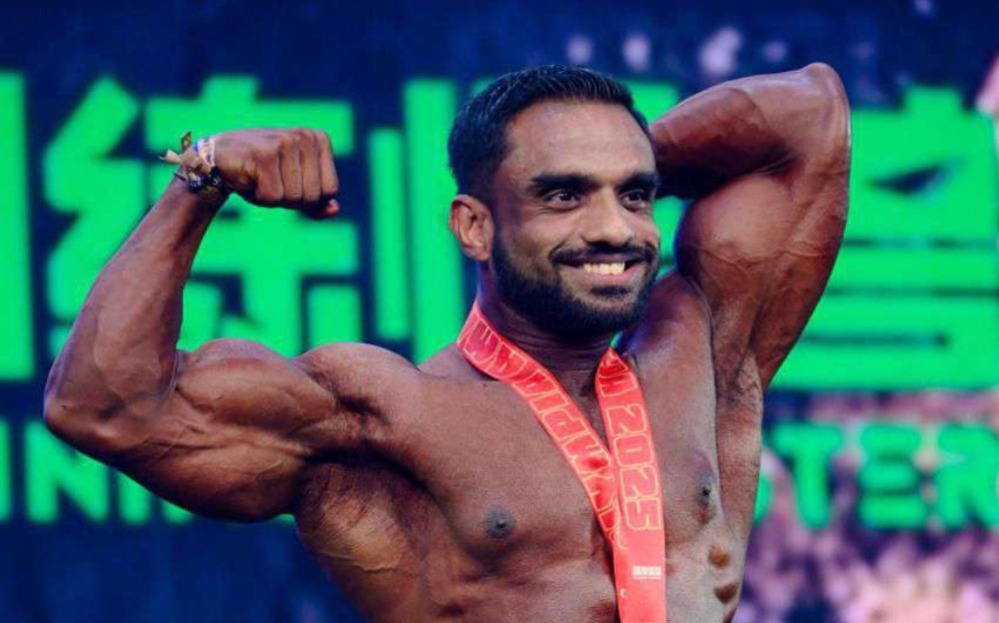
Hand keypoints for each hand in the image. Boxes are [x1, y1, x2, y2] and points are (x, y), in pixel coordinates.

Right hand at [212, 128, 339, 218]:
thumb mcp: (295, 186)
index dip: (308, 198)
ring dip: (274, 198)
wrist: (220, 158)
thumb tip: (334, 210)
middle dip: (290, 200)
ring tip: (261, 178)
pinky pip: (273, 197)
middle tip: (272, 181)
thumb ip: (318, 201)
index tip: (289, 182)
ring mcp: (285, 142)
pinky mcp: (264, 154)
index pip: (330, 190)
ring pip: (293, 197)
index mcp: (319, 139)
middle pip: (313, 196)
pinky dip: (260, 197)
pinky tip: (250, 178)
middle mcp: (305, 136)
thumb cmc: (263, 174)